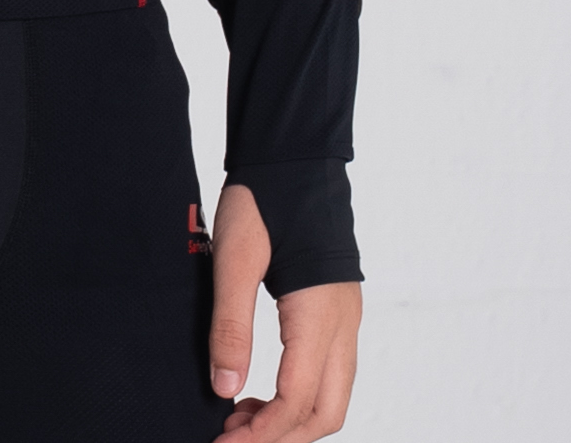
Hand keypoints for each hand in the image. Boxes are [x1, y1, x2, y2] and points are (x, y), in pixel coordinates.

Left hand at [210, 183, 360, 437]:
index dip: (261, 434)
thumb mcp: (233, 259)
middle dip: (281, 437)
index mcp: (318, 316)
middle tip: (230, 437)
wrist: (294, 156)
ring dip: (291, 420)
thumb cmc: (262, 199)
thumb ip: (230, 326)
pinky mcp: (338, 311)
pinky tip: (260, 388)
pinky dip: (299, 396)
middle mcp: (343, 325)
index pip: (297, 401)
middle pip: (325, 413)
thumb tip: (225, 390)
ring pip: (332, 397)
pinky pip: (329, 374)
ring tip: (239, 416)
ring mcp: (346, 319)